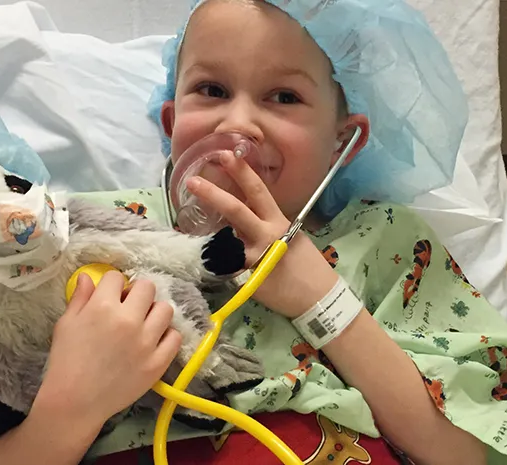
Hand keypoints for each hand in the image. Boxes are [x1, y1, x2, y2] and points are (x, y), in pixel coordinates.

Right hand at [32, 272, 182, 425]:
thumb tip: (87, 277)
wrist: (75, 402)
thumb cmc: (66, 361)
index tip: (110, 296)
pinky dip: (166, 336)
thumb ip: (79, 298)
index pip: (116, 277)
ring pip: (165, 309)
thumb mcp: (66, 325)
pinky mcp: (158, 362)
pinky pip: (175, 337)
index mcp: (102, 307)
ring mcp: (146, 342)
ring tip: (143, 324)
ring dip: (154, 312)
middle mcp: (128, 320)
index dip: (112, 285)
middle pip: (147, 287)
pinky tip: (154, 341)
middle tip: (129, 307)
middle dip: (137, 293)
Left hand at [186, 151, 338, 317]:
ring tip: (187, 225)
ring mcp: (256, 257)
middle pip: (236, 210)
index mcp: (278, 221)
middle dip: (213, 193)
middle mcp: (267, 235)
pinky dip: (219, 263)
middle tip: (192, 181)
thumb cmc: (306, 265)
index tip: (226, 155)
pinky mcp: (250, 278)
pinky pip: (228, 266)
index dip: (242, 172)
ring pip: (225, 240)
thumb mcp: (290, 236)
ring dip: (208, 232)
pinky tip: (211, 261)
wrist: (319, 297)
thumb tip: (242, 218)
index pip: (258, 191)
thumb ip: (266, 225)